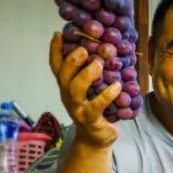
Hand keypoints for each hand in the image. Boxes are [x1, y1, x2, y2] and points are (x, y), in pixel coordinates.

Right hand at [49, 32, 118, 148]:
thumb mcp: (91, 89)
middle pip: (63, 76)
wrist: (96, 139)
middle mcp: (68, 95)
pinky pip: (95, 107)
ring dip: (85, 75)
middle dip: (71, 60)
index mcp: (67, 85)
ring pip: (74, 90)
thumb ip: (92, 72)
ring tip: (99, 64)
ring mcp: (77, 109)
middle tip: (85, 49)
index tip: (59, 33)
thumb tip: (105, 47)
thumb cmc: (96, 109)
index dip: (55, 50)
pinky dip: (106, 95)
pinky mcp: (89, 120)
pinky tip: (117, 86)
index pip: (56, 66)